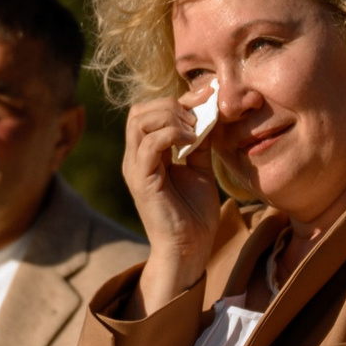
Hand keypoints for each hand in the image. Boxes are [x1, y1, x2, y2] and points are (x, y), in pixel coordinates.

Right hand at [122, 87, 224, 314]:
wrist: (190, 249)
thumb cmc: (194, 213)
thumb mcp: (200, 169)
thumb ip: (199, 143)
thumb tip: (210, 113)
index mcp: (147, 153)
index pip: (151, 112)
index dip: (179, 100)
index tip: (207, 96)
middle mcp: (135, 158)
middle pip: (139, 111)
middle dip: (172, 105)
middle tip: (199, 116)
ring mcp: (135, 168)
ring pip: (139, 121)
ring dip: (171, 118)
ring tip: (194, 131)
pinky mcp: (142, 181)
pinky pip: (148, 145)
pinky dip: (171, 135)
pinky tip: (190, 142)